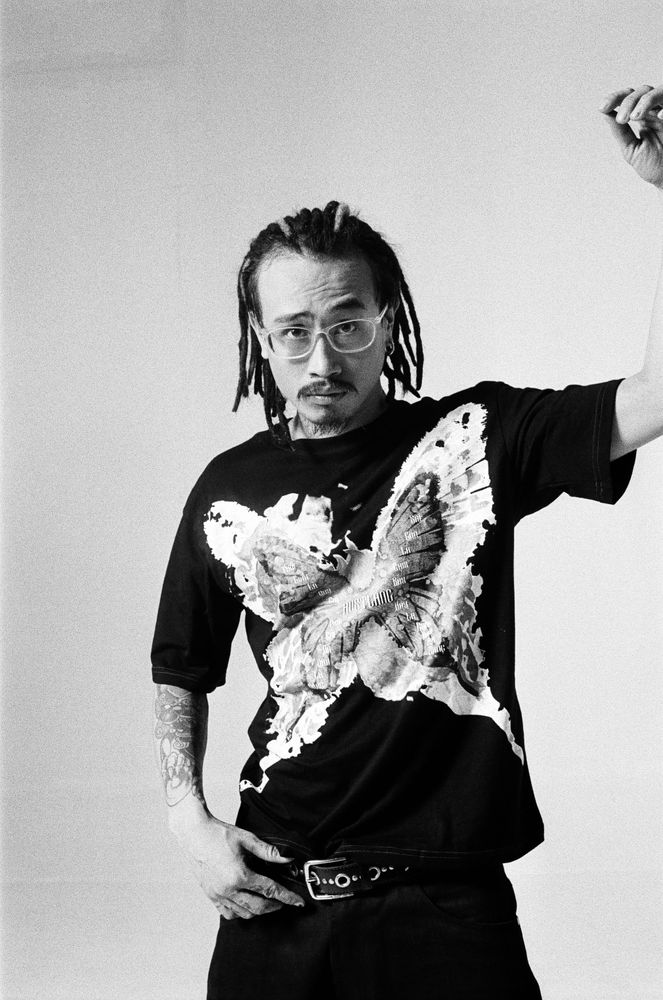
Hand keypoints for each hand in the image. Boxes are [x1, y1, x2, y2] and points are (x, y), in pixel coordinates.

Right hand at [176, 814, 305, 919]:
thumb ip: (269, 852)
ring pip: (244, 914)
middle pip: (258, 908)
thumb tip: (287, 859)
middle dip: (275, 906)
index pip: (270, 891)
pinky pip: (228, 914)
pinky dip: (240, 913)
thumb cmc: (218, 834)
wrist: (193, 834)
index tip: (298, 902)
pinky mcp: (210, 896)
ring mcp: (218, 895)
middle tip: (284, 902)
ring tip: (267, 902)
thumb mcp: (247, 839)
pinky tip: (246, 905)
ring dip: (258, 911)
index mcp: (240, 875)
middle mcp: (228, 889)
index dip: (287, 897)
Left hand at [600, 85, 662, 189]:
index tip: (602, 108)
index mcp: (643, 117)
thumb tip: (605, 113)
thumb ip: (620, 131)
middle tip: (621, 119)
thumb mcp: (631, 148)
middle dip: (627, 101)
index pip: (628, 98)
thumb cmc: (653, 166)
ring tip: (633, 118)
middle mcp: (656, 111)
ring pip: (657, 91)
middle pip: (641, 91)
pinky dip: (659, 105)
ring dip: (643, 101)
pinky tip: (654, 116)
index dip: (615, 98)